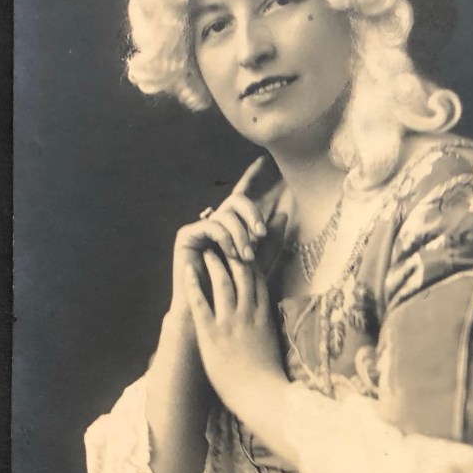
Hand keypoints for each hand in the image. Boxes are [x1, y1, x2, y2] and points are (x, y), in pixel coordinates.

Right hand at [170, 156, 285, 323]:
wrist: (210, 312)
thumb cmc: (234, 293)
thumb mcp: (258, 265)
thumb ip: (270, 241)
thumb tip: (285, 214)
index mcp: (234, 225)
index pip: (243, 196)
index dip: (251, 176)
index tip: (263, 160)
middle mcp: (217, 222)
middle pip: (237, 202)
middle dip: (251, 215)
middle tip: (259, 235)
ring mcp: (201, 227)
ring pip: (226, 214)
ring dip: (240, 234)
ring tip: (247, 256)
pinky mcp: (187, 235)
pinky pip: (211, 225)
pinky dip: (225, 238)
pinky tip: (231, 254)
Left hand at [184, 250, 287, 421]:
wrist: (262, 395)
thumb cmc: (268, 380)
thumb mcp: (272, 349)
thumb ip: (268, 333)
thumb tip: (266, 328)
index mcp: (265, 318)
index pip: (259, 283)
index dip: (250, 264)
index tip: (243, 253)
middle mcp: (249, 315)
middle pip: (243, 276)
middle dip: (233, 257)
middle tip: (224, 244)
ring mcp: (231, 323)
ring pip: (223, 283)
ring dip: (214, 264)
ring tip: (206, 251)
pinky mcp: (213, 333)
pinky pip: (201, 303)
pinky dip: (194, 285)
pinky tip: (188, 272)